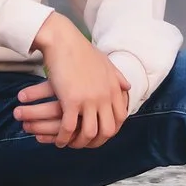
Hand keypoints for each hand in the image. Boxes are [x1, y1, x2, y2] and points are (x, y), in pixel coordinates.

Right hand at [18, 12, 128, 148]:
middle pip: (108, 130)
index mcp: (114, 88)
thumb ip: (117, 77)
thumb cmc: (81, 50)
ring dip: (79, 143)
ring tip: (70, 144)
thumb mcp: (105, 62)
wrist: (63, 40)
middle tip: (85, 144)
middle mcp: (105, 96)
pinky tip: (58, 141)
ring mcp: (89, 100)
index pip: (121, 118)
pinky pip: (69, 128)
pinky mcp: (71, 101)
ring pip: (89, 133)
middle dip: (97, 141)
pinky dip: (64, 139)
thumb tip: (128, 86)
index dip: (112, 129)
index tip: (101, 134)